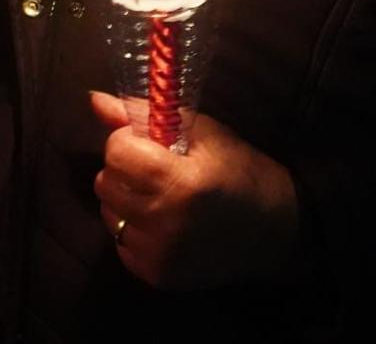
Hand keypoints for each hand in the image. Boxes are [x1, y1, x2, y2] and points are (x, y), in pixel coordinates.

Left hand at [89, 90, 298, 290]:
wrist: (279, 231)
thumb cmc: (241, 173)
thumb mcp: (204, 134)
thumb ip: (146, 115)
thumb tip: (96, 100)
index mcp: (180, 182)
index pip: (116, 152)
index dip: (129, 142)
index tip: (151, 145)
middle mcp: (166, 221)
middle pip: (106, 183)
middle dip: (124, 170)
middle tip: (156, 172)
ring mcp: (160, 254)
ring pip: (109, 213)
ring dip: (126, 201)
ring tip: (161, 199)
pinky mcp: (158, 275)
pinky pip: (120, 243)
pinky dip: (134, 230)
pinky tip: (163, 225)